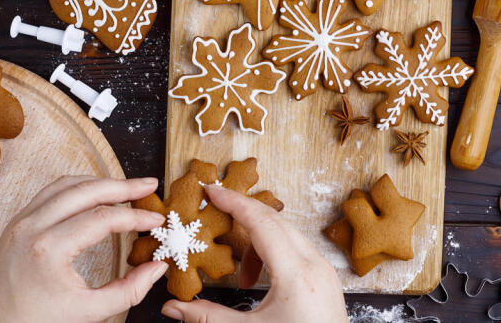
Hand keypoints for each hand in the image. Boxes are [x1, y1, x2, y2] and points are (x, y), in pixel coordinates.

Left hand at [0, 176, 168, 322]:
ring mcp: (20, 221)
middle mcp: (31, 226)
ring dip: (100, 182)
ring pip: (67, 184)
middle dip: (123, 186)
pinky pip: (51, 192)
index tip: (157, 220)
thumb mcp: (87, 313)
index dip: (136, 217)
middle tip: (150, 185)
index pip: (103, 218)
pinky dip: (78, 187)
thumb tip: (157, 268)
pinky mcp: (16, 222)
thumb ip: (128, 291)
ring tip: (127, 188)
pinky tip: (96, 194)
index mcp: (48, 249)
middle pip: (86, 190)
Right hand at [161, 184, 346, 321]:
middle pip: (274, 222)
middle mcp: (315, 266)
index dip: (233, 203)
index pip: (261, 223)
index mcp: (296, 275)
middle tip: (216, 214)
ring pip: (287, 235)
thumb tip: (173, 307)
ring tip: (242, 278)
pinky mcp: (327, 280)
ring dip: (258, 243)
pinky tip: (260, 281)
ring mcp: (325, 271)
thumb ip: (208, 318)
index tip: (211, 191)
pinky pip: (298, 250)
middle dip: (243, 216)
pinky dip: (274, 254)